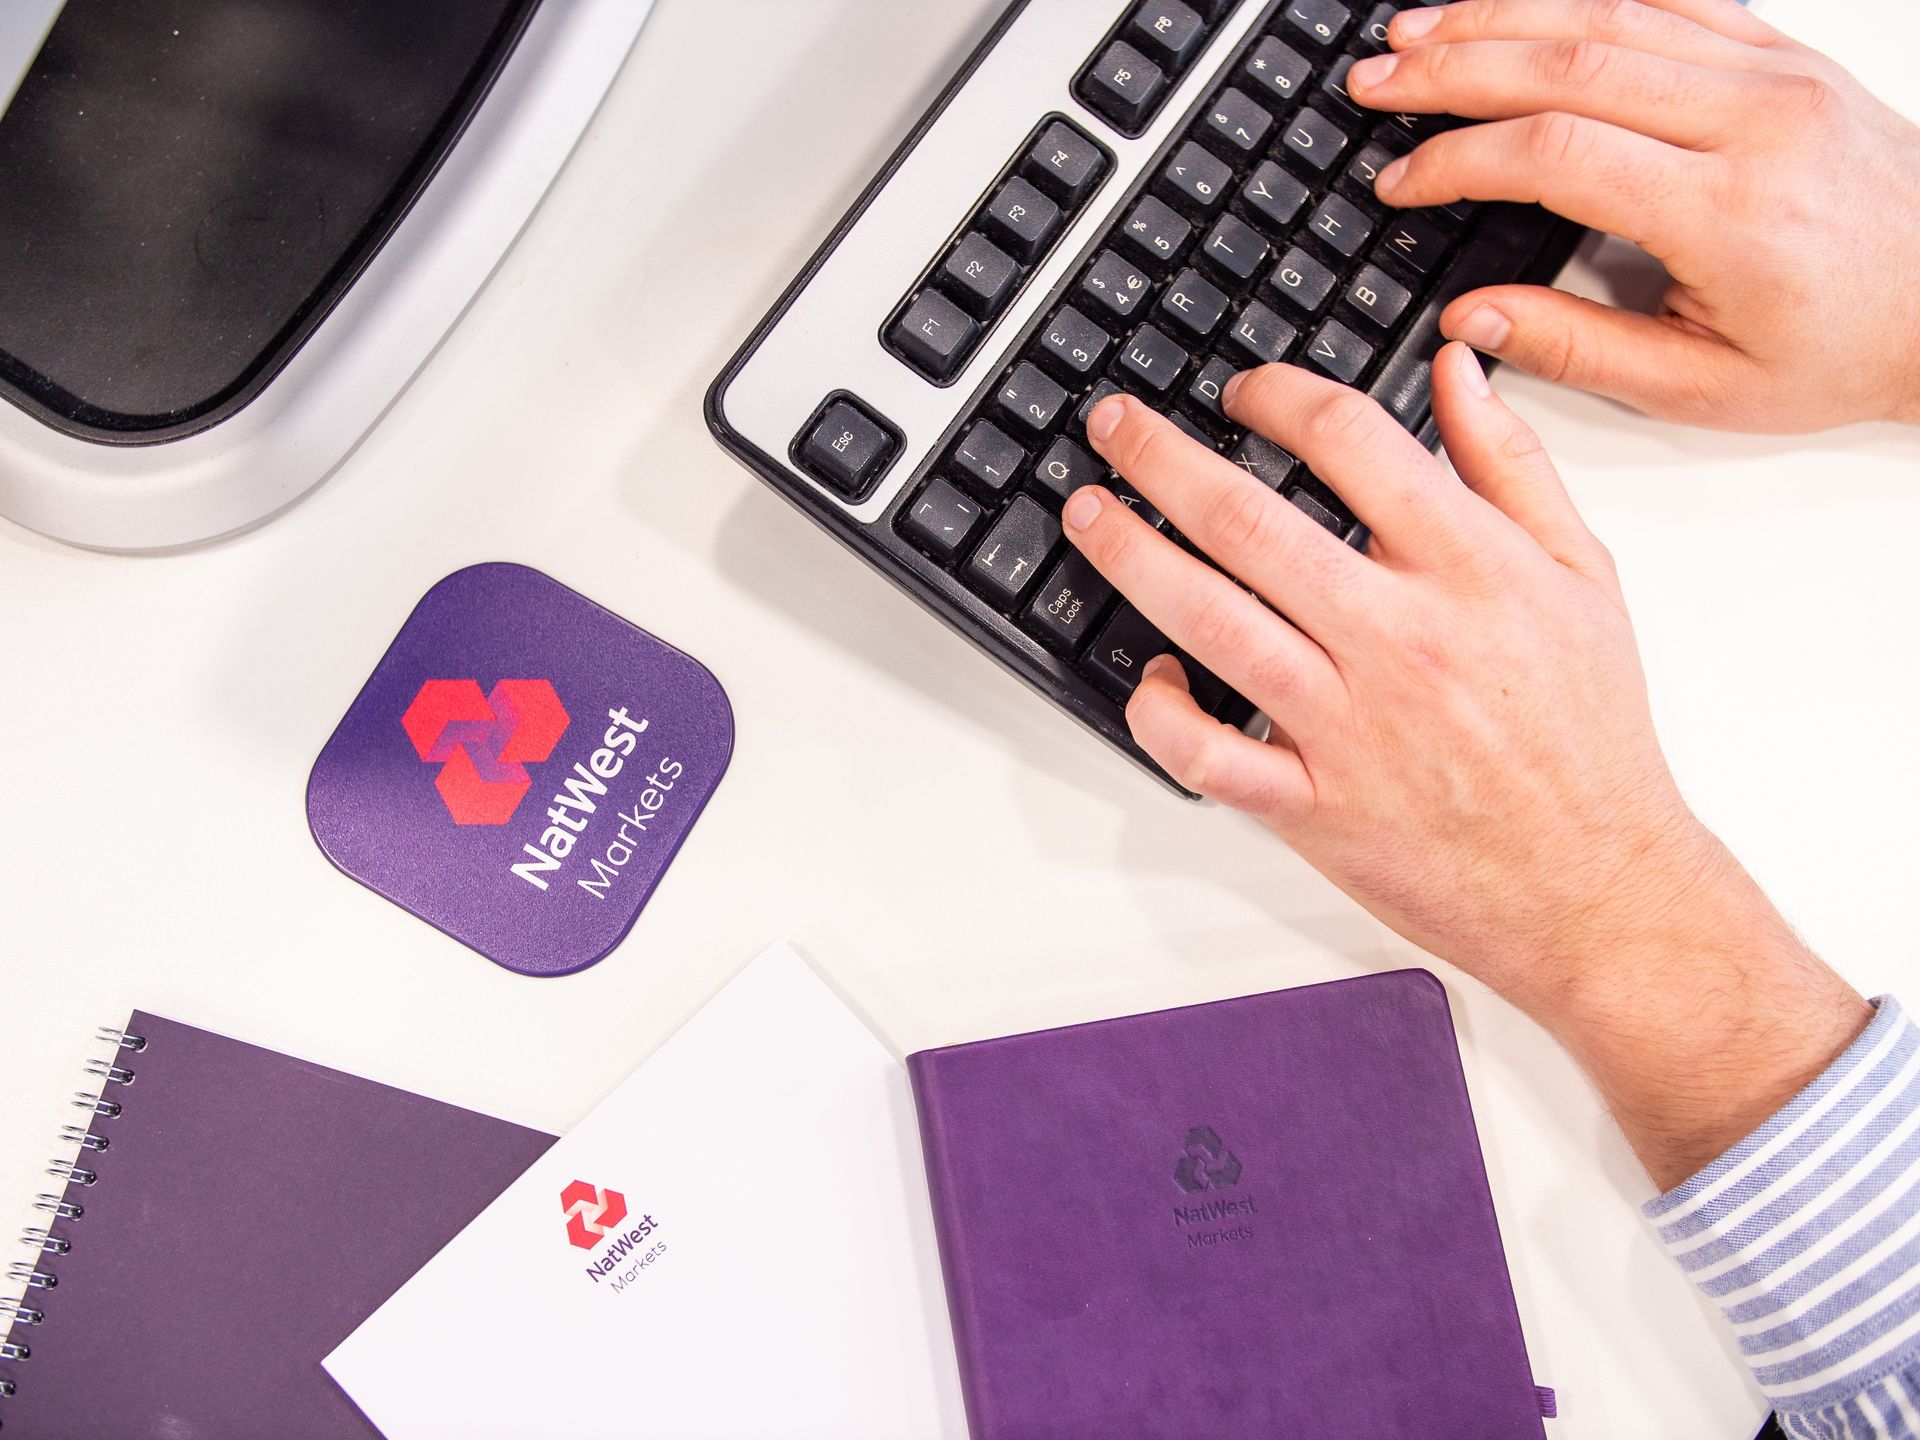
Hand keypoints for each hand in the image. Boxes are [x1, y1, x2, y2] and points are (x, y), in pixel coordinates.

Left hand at [1065, 359, 1868, 1183]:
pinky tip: (1156, 676)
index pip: (1348, 441)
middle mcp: (1398, 638)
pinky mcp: (1314, 807)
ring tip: (1090, 514)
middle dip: (1160, 459)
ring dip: (1132, 558)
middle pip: (1247, 520)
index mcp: (1467, 569)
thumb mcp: (1582, 576)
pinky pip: (1208, 755)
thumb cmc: (1586, 738)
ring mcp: (1348, 726)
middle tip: (1114, 427)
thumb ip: (1512, 464)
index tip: (1243, 393)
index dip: (1277, 396)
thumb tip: (1458, 369)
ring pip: (1212, 621)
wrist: (1596, 885)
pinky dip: (1162, 713)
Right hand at [1344, 0, 1919, 431]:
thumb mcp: (1703, 387)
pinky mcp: (1783, 55)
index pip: (1558, 153)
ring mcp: (1773, 74)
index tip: (1401, 180)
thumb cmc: (1842, 348)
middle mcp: (1753, 120)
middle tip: (1377, 78)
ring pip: (1613, 12)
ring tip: (1417, 29)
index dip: (1460, 159)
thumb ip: (1577, 349)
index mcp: (1728, 210)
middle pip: (1573, 60)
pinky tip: (1523, 0)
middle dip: (1456, 65)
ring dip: (1501, 15)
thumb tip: (1471, 321)